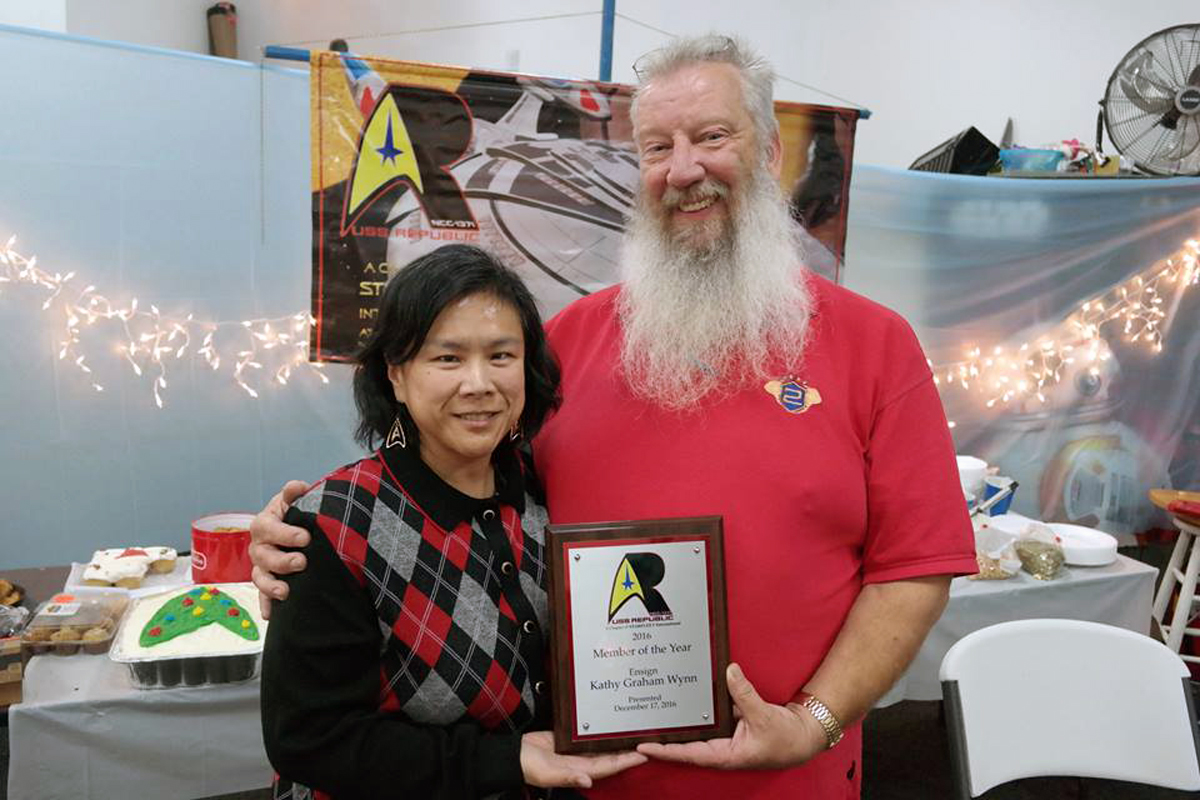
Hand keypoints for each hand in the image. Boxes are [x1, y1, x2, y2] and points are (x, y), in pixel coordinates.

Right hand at [249, 480, 310, 617]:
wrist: (293, 530)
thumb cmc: (293, 514)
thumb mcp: (293, 501)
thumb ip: (294, 494)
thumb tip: (297, 487)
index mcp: (264, 524)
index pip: (269, 528)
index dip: (286, 534)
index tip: (305, 537)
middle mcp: (259, 547)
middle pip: (264, 556)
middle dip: (282, 561)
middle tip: (302, 562)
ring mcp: (261, 566)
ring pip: (260, 578)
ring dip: (271, 586)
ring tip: (286, 592)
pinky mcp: (267, 583)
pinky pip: (263, 597)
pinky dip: (266, 605)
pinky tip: (271, 614)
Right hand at [520, 731, 646, 788]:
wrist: (513, 755)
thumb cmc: (528, 767)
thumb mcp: (546, 773)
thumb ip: (567, 777)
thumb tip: (587, 781)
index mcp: (581, 771)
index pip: (610, 766)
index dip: (627, 761)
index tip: (645, 753)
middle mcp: (583, 762)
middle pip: (611, 756)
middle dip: (628, 749)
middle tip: (647, 737)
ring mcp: (577, 751)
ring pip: (603, 745)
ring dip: (617, 740)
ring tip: (634, 729)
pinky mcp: (570, 739)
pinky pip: (590, 736)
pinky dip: (601, 731)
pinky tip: (610, 722)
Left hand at [636, 663, 825, 769]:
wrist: (804, 736)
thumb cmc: (786, 738)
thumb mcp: (763, 716)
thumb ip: (744, 694)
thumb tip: (729, 671)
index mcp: (724, 756)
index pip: (687, 754)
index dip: (664, 751)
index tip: (642, 747)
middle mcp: (720, 748)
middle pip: (685, 743)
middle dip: (663, 737)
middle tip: (638, 727)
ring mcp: (724, 737)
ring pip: (697, 729)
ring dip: (679, 721)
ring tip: (654, 711)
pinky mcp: (730, 724)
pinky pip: (710, 715)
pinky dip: (698, 707)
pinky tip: (685, 695)